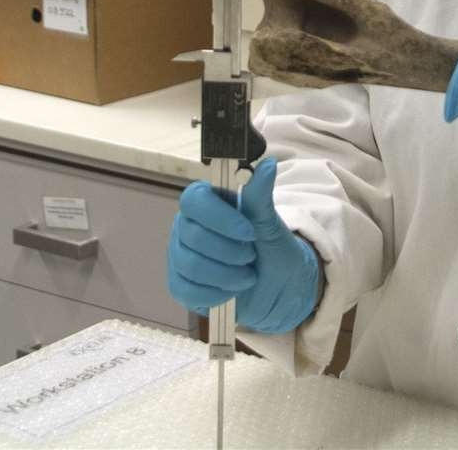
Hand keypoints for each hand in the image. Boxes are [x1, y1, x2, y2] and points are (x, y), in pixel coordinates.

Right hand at [165, 157, 319, 334]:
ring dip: (227, 275)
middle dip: (230, 252)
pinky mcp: (180, 284)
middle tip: (252, 257)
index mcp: (207, 202)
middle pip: (193, 236)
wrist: (278, 287)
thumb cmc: (272, 249)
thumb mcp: (271, 223)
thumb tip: (268, 164)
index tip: (249, 233)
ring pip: (190, 265)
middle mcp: (187, 226)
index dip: (220, 218)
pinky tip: (232, 291)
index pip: (194, 199)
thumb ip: (261, 195)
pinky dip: (216, 294)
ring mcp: (180, 255)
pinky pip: (186, 290)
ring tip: (248, 275)